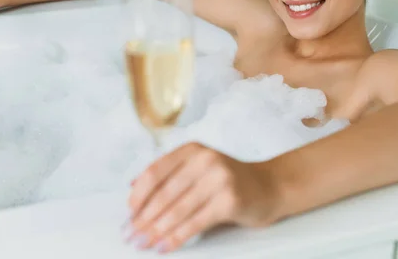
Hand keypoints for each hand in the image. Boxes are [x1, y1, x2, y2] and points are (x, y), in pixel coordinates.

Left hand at [124, 142, 280, 253]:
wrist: (269, 187)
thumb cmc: (229, 181)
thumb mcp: (199, 168)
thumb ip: (170, 174)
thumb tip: (132, 187)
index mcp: (192, 150)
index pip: (156, 171)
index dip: (138, 194)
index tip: (128, 213)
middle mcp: (205, 160)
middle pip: (164, 193)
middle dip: (143, 218)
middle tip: (130, 234)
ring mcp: (219, 179)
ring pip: (177, 210)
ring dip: (156, 230)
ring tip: (142, 243)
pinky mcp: (229, 200)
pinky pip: (194, 223)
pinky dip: (176, 237)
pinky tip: (165, 246)